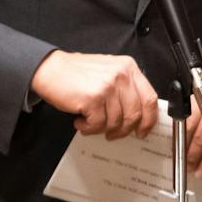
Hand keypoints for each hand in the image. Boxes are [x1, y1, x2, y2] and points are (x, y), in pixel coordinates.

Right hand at [30, 50, 158, 138]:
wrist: (51, 69)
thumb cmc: (78, 73)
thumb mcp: (109, 72)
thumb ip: (126, 87)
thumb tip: (139, 114)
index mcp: (129, 68)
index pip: (150, 98)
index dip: (149, 119)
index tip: (143, 130)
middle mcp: (121, 76)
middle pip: (135, 114)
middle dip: (124, 130)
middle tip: (114, 134)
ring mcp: (107, 87)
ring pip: (116, 122)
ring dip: (102, 128)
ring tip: (90, 122)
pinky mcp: (92, 99)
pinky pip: (97, 125)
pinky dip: (88, 128)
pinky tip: (81, 121)